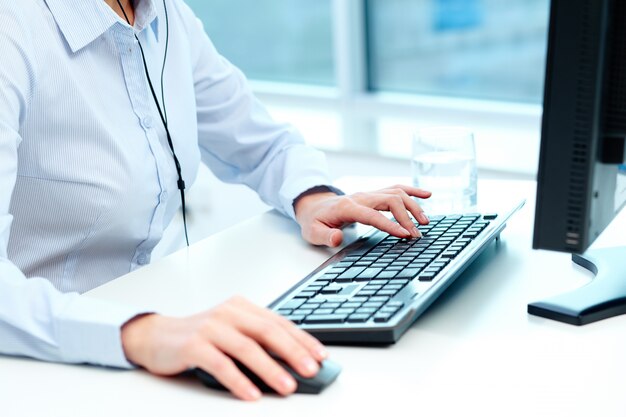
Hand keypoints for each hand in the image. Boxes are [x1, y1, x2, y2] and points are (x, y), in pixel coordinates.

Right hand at [121, 296, 327, 400]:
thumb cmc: (198, 336)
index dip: (302, 339)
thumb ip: (257, 341)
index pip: (279, 322)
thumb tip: (291, 363)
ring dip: (270, 369)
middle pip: (267, 332)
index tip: (321, 355)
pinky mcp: (193, 344)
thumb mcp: (231, 331)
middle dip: (293, 352)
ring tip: (287, 386)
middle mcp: (229, 313)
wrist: (155, 336)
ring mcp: (210, 327)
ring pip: (247, 348)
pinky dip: (238, 380)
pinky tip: (251, 394)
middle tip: (312, 370)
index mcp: (242, 307)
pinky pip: (221, 364)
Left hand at [294, 184, 431, 246]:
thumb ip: (325, 236)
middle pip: (390, 200)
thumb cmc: (315, 221)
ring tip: (425, 222)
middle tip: (417, 235)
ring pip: (396, 193)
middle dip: (406, 217)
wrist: (314, 207)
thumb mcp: (312, 232)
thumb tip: (337, 238)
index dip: (390, 224)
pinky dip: (412, 190)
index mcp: (347, 206)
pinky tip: (427, 195)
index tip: (405, 235)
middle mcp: (361, 197)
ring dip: (413, 205)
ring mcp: (369, 194)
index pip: (372, 215)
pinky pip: (396, 188)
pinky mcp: (375, 195)